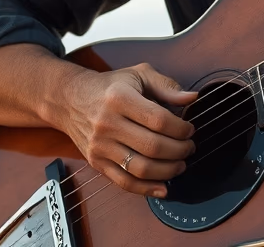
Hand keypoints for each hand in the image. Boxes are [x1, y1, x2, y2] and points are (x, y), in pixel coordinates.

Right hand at [53, 63, 197, 197]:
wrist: (70, 100)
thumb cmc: (110, 86)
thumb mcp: (138, 74)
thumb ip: (167, 86)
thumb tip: (192, 98)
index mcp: (120, 98)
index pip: (158, 120)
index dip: (181, 129)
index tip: (190, 130)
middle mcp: (107, 124)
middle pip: (152, 146)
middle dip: (179, 151)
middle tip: (189, 148)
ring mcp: (100, 146)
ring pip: (140, 168)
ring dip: (167, 171)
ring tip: (180, 164)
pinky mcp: (96, 162)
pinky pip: (124, 182)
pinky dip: (146, 189)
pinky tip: (163, 187)